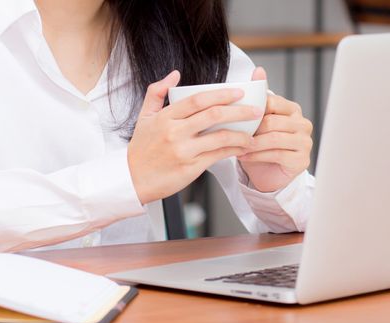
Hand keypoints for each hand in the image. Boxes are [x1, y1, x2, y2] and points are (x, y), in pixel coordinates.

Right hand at [128, 71, 262, 203]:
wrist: (133, 180)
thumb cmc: (141, 149)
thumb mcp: (144, 117)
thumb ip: (157, 92)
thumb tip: (175, 75)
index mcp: (166, 117)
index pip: (198, 100)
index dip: (221, 94)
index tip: (239, 93)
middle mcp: (175, 132)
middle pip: (213, 115)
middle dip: (239, 111)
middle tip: (256, 110)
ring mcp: (184, 150)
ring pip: (220, 137)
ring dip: (241, 135)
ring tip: (254, 134)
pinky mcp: (191, 168)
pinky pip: (218, 156)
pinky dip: (233, 151)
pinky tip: (242, 148)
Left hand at [238, 67, 312, 191]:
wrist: (268, 174)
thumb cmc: (261, 144)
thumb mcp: (257, 120)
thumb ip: (258, 97)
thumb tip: (258, 70)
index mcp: (292, 109)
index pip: (271, 102)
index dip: (251, 110)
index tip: (233, 116)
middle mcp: (303, 124)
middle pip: (271, 121)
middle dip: (249, 128)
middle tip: (230, 133)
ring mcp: (305, 142)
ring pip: (273, 138)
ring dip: (251, 143)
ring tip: (235, 145)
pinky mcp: (302, 160)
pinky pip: (276, 154)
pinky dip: (256, 155)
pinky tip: (243, 156)